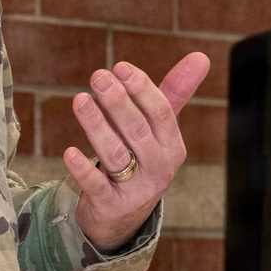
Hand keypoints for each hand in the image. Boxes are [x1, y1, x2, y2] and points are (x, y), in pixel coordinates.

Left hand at [64, 52, 210, 252]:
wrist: (124, 215)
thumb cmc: (141, 158)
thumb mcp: (159, 130)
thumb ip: (175, 93)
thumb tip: (202, 56)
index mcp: (172, 145)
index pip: (160, 113)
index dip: (141, 89)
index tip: (120, 67)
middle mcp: (159, 167)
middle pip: (137, 131)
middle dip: (117, 102)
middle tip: (98, 76)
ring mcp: (137, 189)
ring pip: (115, 154)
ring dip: (97, 125)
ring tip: (79, 100)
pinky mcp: (112, 205)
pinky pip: (97, 186)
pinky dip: (84, 170)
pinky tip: (69, 152)